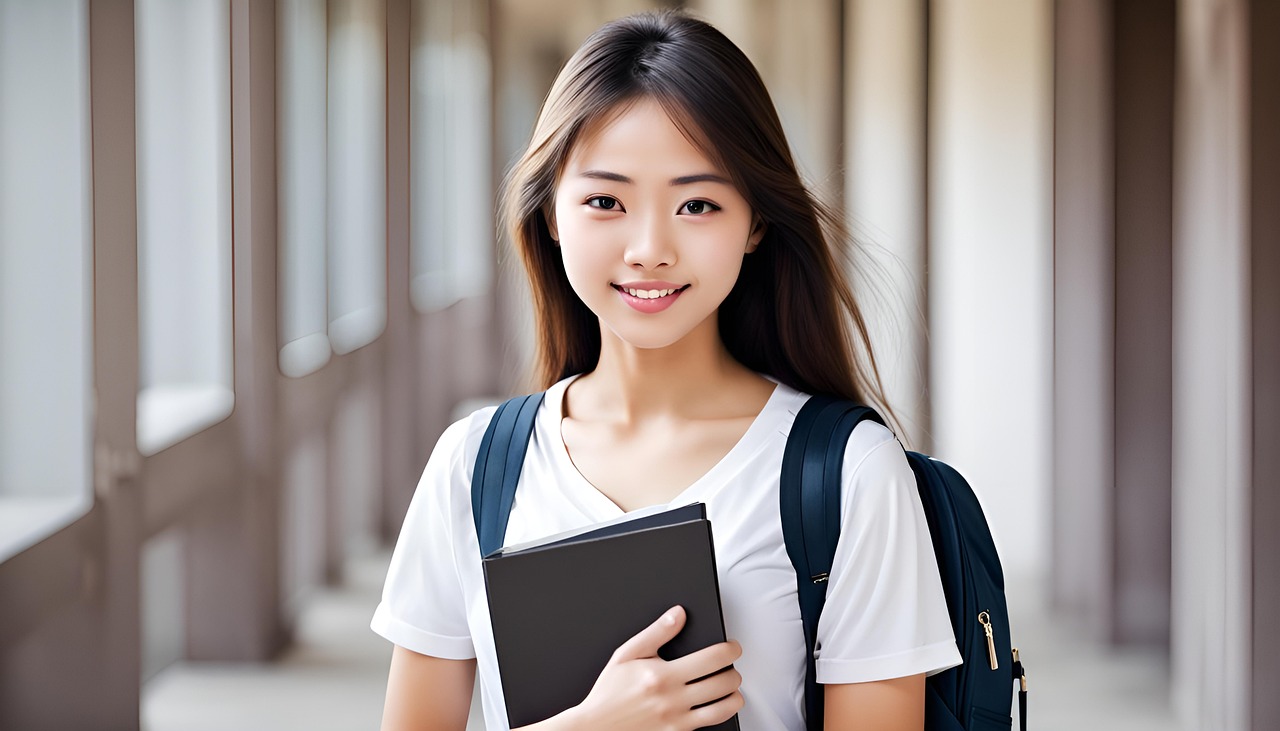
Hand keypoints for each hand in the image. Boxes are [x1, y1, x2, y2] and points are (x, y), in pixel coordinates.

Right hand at [570, 605, 743, 730]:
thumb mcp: (627, 655)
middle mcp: (673, 699)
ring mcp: (677, 721)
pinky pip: (709, 726)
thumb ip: (656, 633)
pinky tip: (715, 706)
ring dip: (734, 696)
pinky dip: (719, 714)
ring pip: (723, 708)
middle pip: (724, 683)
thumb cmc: (610, 692)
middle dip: (734, 671)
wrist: (597, 728)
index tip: (732, 647)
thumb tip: (678, 614)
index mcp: (663, 675)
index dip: (730, 649)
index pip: (713, 658)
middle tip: (730, 667)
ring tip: (730, 688)